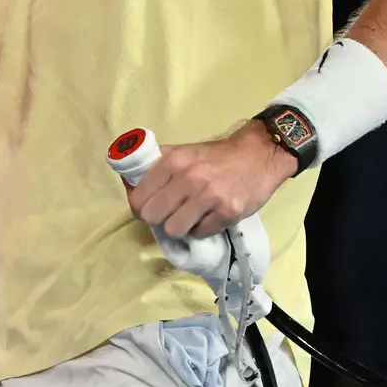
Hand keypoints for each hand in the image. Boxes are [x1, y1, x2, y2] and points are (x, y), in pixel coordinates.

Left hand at [127, 119, 293, 237]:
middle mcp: (187, 178)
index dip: (139, 208)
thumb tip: (128, 184)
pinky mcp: (228, 211)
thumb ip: (155, 166)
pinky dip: (201, 230)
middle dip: (158, 220)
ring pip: (174, 229)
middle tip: (169, 215)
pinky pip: (200, 233)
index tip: (148, 208)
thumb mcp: (181, 153)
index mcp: (172, 162)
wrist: (258, 155)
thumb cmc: (215, 156)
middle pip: (152, 217)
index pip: (138, 198)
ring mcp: (209, 196)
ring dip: (180, 228)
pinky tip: (208, 218)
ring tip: (189, 218)